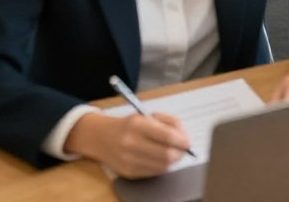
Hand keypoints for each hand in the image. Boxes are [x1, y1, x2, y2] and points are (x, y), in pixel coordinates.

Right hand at [64, 111, 190, 179]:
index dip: (181, 140)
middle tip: (184, 149)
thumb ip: (167, 124)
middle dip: (180, 153)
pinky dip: (162, 166)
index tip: (188, 141)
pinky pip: (152, 172)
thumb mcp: (146, 115)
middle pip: (166, 154)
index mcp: (137, 125)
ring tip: (175, 153)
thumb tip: (184, 138)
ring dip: (173, 161)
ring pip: (161, 166)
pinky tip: (162, 159)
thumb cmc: (128, 124)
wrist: (100, 138)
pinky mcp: (128, 173)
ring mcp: (128, 160)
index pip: (166, 136)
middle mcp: (131, 144)